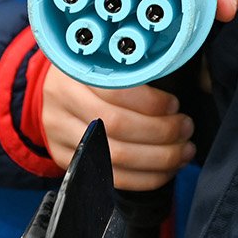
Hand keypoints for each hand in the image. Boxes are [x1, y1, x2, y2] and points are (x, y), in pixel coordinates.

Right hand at [39, 65, 193, 189]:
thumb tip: (186, 88)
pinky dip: (145, 178)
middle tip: (186, 128)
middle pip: (116, 127)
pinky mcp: (66, 160)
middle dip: (162, 132)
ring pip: (115, 156)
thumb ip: (136, 71)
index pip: (116, 91)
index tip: (174, 105)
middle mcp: (61, 104)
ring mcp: (60, 136)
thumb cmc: (90, 72)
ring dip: (159, 158)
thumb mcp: (106, 59)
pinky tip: (166, 170)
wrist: (51, 92)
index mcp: (73, 72)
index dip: (151, 102)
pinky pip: (110, 178)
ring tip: (183, 150)